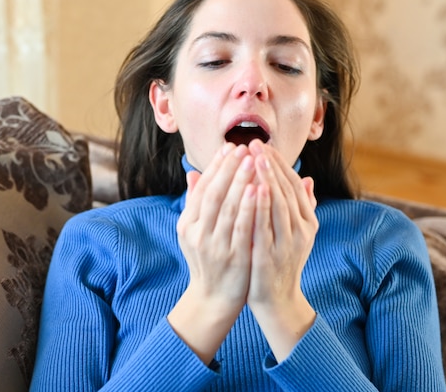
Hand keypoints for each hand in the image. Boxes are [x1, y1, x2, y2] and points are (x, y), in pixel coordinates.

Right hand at [168, 143, 256, 363]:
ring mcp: (214, 246)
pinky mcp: (233, 257)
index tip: (229, 148)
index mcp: (188, 224)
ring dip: (240, 182)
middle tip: (243, 148)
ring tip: (251, 161)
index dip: (216, 167)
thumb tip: (193, 173)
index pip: (202, 189)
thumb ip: (196, 204)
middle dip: (229, 169)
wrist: (214, 299)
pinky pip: (242, 227)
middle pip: (214, 194)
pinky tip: (258, 189)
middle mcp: (197, 233)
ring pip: (228, 208)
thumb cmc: (208, 260)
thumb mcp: (195, 232)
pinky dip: (249, 207)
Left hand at [246, 140, 318, 360]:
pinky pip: (267, 227)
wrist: (277, 301)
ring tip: (254, 158)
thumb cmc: (281, 262)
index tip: (262, 145)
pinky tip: (252, 189)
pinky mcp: (273, 256)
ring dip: (267, 179)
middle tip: (254, 143)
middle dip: (270, 165)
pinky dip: (261, 206)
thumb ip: (301, 206)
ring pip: (280, 204)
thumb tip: (307, 178)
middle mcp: (301, 230)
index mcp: (307, 222)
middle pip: (287, 190)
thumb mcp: (294, 233)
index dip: (278, 163)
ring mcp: (288, 243)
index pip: (293, 185)